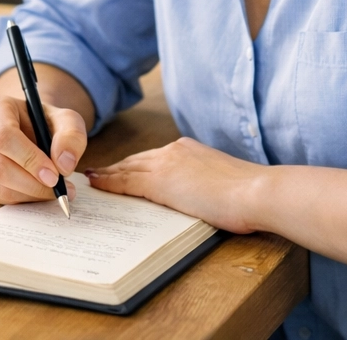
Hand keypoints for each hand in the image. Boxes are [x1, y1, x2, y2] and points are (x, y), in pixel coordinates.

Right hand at [0, 94, 85, 204]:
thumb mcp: (66, 120)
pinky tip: (37, 190)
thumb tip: (64, 165)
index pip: (4, 137)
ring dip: (28, 194)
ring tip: (53, 190)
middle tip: (58, 188)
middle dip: (31, 183)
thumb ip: (72, 136)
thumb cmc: (44, 122)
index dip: (29, 159)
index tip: (54, 175)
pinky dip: (20, 199)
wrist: (29, 128)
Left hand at [86, 136, 267, 233]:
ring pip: (127, 168)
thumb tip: (198, 196)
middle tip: (97, 173)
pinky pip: (126, 181)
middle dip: (116, 168)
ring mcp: (166, 163)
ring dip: (108, 174)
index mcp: (189, 150)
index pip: (153, 158)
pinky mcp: (160, 181)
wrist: (255, 191)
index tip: (121, 169)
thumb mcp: (221, 183)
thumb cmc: (248, 195)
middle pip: (136, 160)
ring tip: (91, 178)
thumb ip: (203, 183)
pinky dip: (108, 182)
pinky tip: (96, 183)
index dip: (135, 164)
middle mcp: (174, 150)